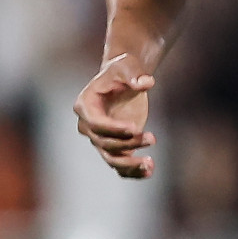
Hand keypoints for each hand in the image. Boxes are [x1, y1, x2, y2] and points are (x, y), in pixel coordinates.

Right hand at [74, 55, 156, 177]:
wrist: (124, 80)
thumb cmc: (122, 70)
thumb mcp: (127, 66)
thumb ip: (134, 74)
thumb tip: (146, 82)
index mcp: (85, 106)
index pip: (96, 124)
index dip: (113, 128)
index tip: (134, 128)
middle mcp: (88, 126)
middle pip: (104, 143)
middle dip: (128, 143)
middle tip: (152, 138)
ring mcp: (100, 139)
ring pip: (111, 159)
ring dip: (130, 164)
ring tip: (149, 164)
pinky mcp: (115, 147)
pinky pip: (120, 165)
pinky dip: (133, 172)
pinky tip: (149, 171)